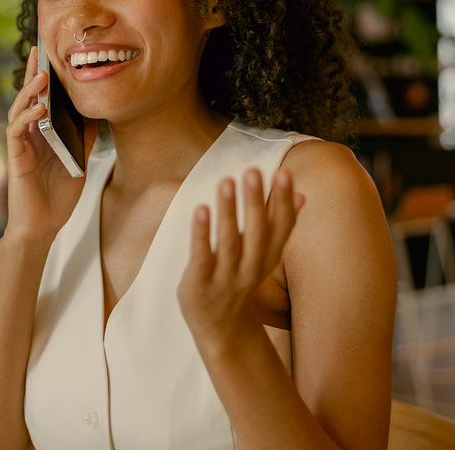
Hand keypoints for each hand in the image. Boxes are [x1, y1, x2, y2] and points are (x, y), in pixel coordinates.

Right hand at [4, 46, 97, 251]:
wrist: (44, 225)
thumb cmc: (59, 195)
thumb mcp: (79, 160)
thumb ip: (84, 137)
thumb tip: (96, 113)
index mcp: (43, 132)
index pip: (43, 98)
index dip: (45, 77)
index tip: (51, 54)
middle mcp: (30, 134)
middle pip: (28, 97)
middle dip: (33, 73)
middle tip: (39, 49)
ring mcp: (21, 144)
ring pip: (19, 109)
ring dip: (30, 92)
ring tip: (42, 75)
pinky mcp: (16, 157)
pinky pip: (17, 131)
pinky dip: (27, 117)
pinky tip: (39, 108)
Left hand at [177, 168, 303, 349]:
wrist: (221, 331)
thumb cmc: (240, 281)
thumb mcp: (263, 256)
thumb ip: (278, 225)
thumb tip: (302, 194)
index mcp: (267, 258)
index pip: (280, 228)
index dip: (283, 202)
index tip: (284, 172)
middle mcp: (250, 268)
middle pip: (257, 234)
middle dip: (256, 202)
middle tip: (253, 171)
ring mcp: (225, 278)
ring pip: (229, 243)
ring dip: (229, 212)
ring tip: (227, 181)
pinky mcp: (199, 284)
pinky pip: (201, 257)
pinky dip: (202, 234)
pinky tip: (201, 209)